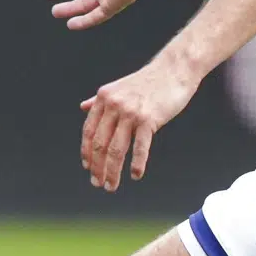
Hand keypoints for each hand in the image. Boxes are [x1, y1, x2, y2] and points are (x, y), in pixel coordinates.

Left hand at [80, 56, 199, 191]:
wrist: (172, 70)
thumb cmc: (147, 82)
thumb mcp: (118, 88)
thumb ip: (99, 100)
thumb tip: (83, 107)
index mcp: (103, 98)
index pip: (89, 131)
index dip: (87, 151)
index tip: (87, 167)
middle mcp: (113, 105)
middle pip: (100, 144)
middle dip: (97, 167)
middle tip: (97, 183)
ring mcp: (130, 112)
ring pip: (116, 149)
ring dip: (112, 171)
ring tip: (111, 185)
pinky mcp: (148, 119)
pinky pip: (140, 147)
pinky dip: (136, 164)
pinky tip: (135, 175)